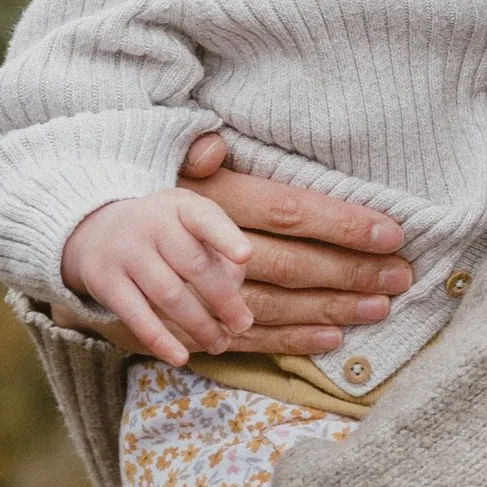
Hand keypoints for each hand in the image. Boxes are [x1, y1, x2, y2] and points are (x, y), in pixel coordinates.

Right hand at [64, 187, 255, 364]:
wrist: (96, 227)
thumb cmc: (163, 230)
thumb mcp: (190, 221)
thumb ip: (218, 247)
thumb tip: (235, 289)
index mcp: (180, 206)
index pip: (204, 218)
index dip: (225, 238)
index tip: (245, 255)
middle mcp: (151, 224)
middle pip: (193, 266)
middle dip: (223, 300)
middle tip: (242, 324)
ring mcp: (125, 252)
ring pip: (169, 295)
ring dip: (199, 325)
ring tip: (219, 344)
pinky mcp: (105, 282)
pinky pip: (136, 316)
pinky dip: (160, 340)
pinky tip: (180, 357)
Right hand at [176, 133, 413, 351]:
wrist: (86, 237)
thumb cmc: (157, 204)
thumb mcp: (177, 171)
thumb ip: (203, 159)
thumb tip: (215, 144)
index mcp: (211, 198)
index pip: (287, 210)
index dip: (340, 223)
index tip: (390, 232)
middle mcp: (199, 242)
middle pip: (287, 262)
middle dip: (349, 271)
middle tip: (399, 277)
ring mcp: (178, 283)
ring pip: (263, 305)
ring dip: (323, 311)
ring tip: (374, 310)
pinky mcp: (167, 314)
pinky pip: (241, 340)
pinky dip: (278, 343)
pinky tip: (325, 341)